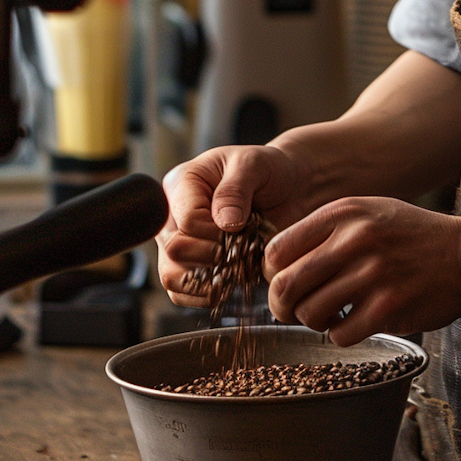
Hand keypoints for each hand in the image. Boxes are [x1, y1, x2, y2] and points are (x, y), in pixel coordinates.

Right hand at [157, 144, 309, 305]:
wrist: (287, 189)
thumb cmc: (267, 170)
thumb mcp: (254, 165)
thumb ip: (235, 189)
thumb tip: (224, 223)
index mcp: (182, 183)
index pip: (186, 220)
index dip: (215, 233)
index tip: (241, 229)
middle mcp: (174, 215)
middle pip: (175, 250)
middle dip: (212, 256)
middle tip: (239, 250)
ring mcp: (181, 242)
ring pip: (172, 277)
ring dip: (207, 281)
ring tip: (236, 270)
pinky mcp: (192, 265)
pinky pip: (183, 293)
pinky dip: (206, 295)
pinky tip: (230, 284)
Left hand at [264, 197, 460, 344]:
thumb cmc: (413, 236)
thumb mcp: (369, 212)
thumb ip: (326, 230)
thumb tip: (278, 266)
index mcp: (343, 213)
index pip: (277, 250)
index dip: (273, 273)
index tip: (285, 282)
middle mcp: (355, 240)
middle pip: (285, 285)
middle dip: (281, 305)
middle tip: (292, 310)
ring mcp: (373, 274)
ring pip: (309, 313)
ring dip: (314, 322)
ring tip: (331, 314)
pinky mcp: (389, 307)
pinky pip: (339, 335)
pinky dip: (340, 335)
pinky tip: (354, 322)